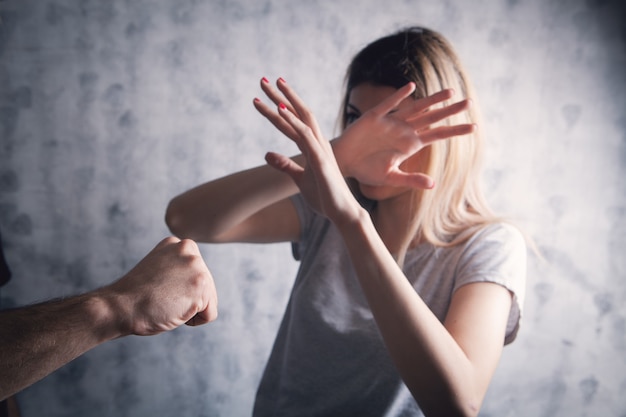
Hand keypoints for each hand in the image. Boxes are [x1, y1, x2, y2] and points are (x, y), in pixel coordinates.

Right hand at [103, 237, 217, 335]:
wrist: (119, 307)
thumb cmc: (135, 297)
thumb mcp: (160, 271)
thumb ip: (179, 269)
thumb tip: (194, 280)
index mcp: (178, 244)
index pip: (196, 275)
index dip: (179, 291)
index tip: (158, 289)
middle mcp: (189, 249)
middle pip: (206, 287)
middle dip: (187, 300)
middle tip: (161, 298)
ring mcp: (196, 265)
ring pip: (209, 300)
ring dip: (190, 310)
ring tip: (167, 303)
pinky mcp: (201, 284)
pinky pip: (210, 314)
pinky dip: (194, 321)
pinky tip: (173, 311)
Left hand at [259, 79, 362, 223]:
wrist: (342, 213)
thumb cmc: (325, 197)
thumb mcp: (300, 179)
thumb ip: (285, 165)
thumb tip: (267, 154)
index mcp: (312, 147)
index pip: (292, 123)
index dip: (278, 108)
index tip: (263, 95)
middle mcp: (317, 143)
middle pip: (298, 113)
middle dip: (281, 95)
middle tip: (263, 80)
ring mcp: (320, 149)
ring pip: (301, 118)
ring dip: (284, 102)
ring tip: (269, 87)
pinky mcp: (320, 160)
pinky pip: (305, 135)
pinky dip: (293, 121)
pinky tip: (281, 110)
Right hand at [334, 83, 475, 188]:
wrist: (343, 162)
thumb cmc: (366, 170)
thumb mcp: (390, 177)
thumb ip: (411, 180)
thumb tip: (433, 184)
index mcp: (410, 144)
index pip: (437, 135)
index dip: (455, 131)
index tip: (474, 127)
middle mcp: (404, 130)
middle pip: (432, 118)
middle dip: (450, 111)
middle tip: (470, 103)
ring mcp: (390, 122)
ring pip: (415, 108)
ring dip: (432, 100)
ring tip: (451, 92)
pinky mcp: (374, 117)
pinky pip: (388, 104)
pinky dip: (399, 96)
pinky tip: (411, 87)